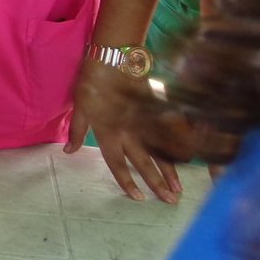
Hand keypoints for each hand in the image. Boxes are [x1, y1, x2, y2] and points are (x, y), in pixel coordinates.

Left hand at [65, 62, 181, 203]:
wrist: (113, 58)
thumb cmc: (91, 82)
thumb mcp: (79, 107)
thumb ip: (78, 132)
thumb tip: (68, 151)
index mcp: (107, 133)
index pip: (116, 163)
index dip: (127, 182)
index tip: (139, 198)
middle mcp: (127, 132)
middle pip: (143, 162)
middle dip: (156, 183)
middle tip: (169, 201)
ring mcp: (143, 121)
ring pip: (159, 150)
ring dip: (170, 170)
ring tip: (179, 188)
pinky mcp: (155, 109)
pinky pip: (170, 131)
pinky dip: (181, 143)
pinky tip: (190, 157)